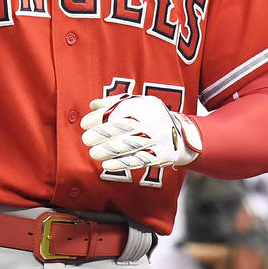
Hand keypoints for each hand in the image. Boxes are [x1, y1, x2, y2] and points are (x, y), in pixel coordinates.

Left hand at [80, 94, 201, 171]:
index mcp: (142, 106)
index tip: (85, 124)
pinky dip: (121, 163)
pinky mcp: (159, 155)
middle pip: (122, 127)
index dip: (98, 118)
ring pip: (128, 145)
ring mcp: (155, 139)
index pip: (116, 111)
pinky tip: (108, 165)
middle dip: (101, 134)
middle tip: (86, 140)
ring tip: (94, 153)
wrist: (182, 134)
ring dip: (108, 151)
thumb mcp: (138, 103)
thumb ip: (115, 102)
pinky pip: (138, 160)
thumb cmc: (152, 117)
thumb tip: (93, 105)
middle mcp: (149, 121)